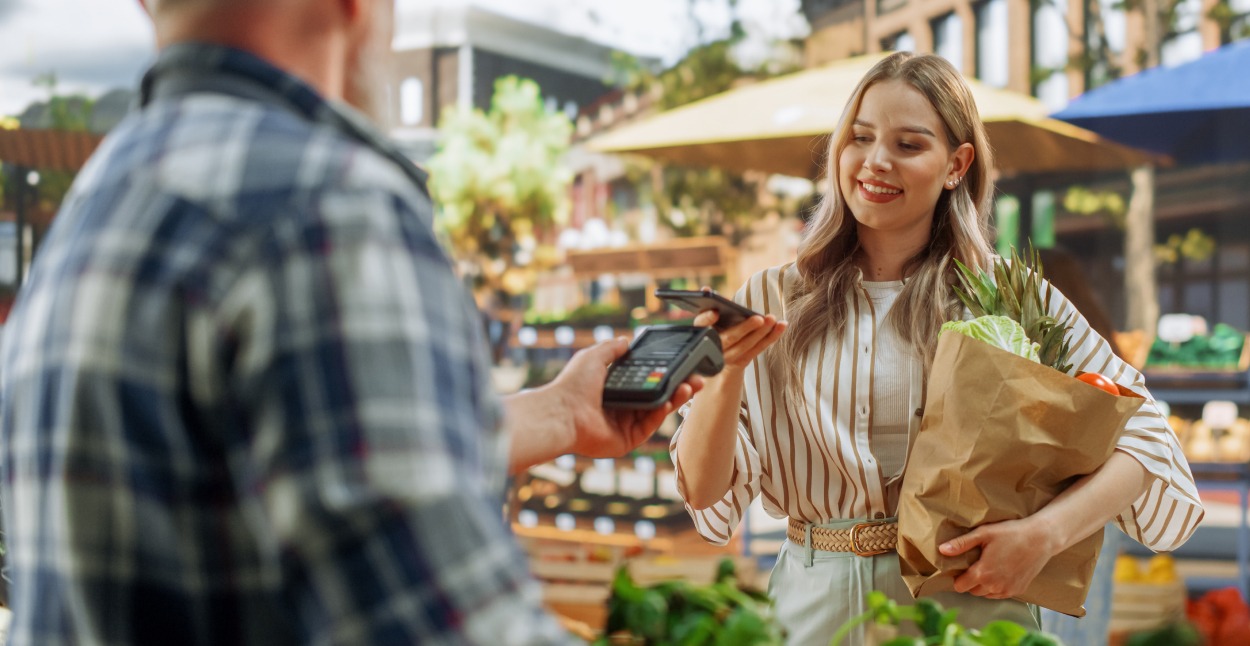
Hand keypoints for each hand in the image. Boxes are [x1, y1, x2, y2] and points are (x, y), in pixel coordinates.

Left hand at [552, 337, 703, 458]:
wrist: (562, 413)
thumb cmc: (573, 385)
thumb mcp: (593, 357)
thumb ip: (612, 348)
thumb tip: (626, 340)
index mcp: (615, 389)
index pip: (646, 380)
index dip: (664, 373)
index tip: (682, 365)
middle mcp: (622, 407)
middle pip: (657, 396)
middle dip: (679, 387)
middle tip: (697, 378)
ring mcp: (625, 425)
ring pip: (658, 411)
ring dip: (675, 399)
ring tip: (690, 386)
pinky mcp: (627, 440)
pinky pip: (649, 426)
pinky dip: (660, 414)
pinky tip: (669, 402)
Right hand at [691, 291, 785, 371]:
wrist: (717, 358)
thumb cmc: (715, 329)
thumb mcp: (709, 318)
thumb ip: (709, 304)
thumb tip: (707, 289)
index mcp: (702, 332)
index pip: (702, 325)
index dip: (707, 319)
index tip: (715, 312)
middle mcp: (714, 347)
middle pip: (730, 338)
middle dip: (745, 328)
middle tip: (759, 319)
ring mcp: (727, 358)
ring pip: (746, 345)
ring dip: (762, 333)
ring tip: (772, 319)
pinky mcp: (741, 362)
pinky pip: (758, 349)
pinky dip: (771, 337)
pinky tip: (781, 326)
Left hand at [939, 518, 1056, 598]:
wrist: (1041, 538)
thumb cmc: (1012, 533)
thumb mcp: (983, 533)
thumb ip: (961, 544)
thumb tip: (942, 550)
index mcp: (983, 573)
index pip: (960, 587)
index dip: (958, 577)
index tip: (961, 567)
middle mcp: (995, 586)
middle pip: (973, 591)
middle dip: (971, 580)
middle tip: (975, 564)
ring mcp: (1008, 590)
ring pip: (986, 594)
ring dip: (984, 585)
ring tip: (988, 567)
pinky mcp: (1019, 590)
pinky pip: (1000, 594)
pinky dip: (997, 587)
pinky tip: (1000, 572)